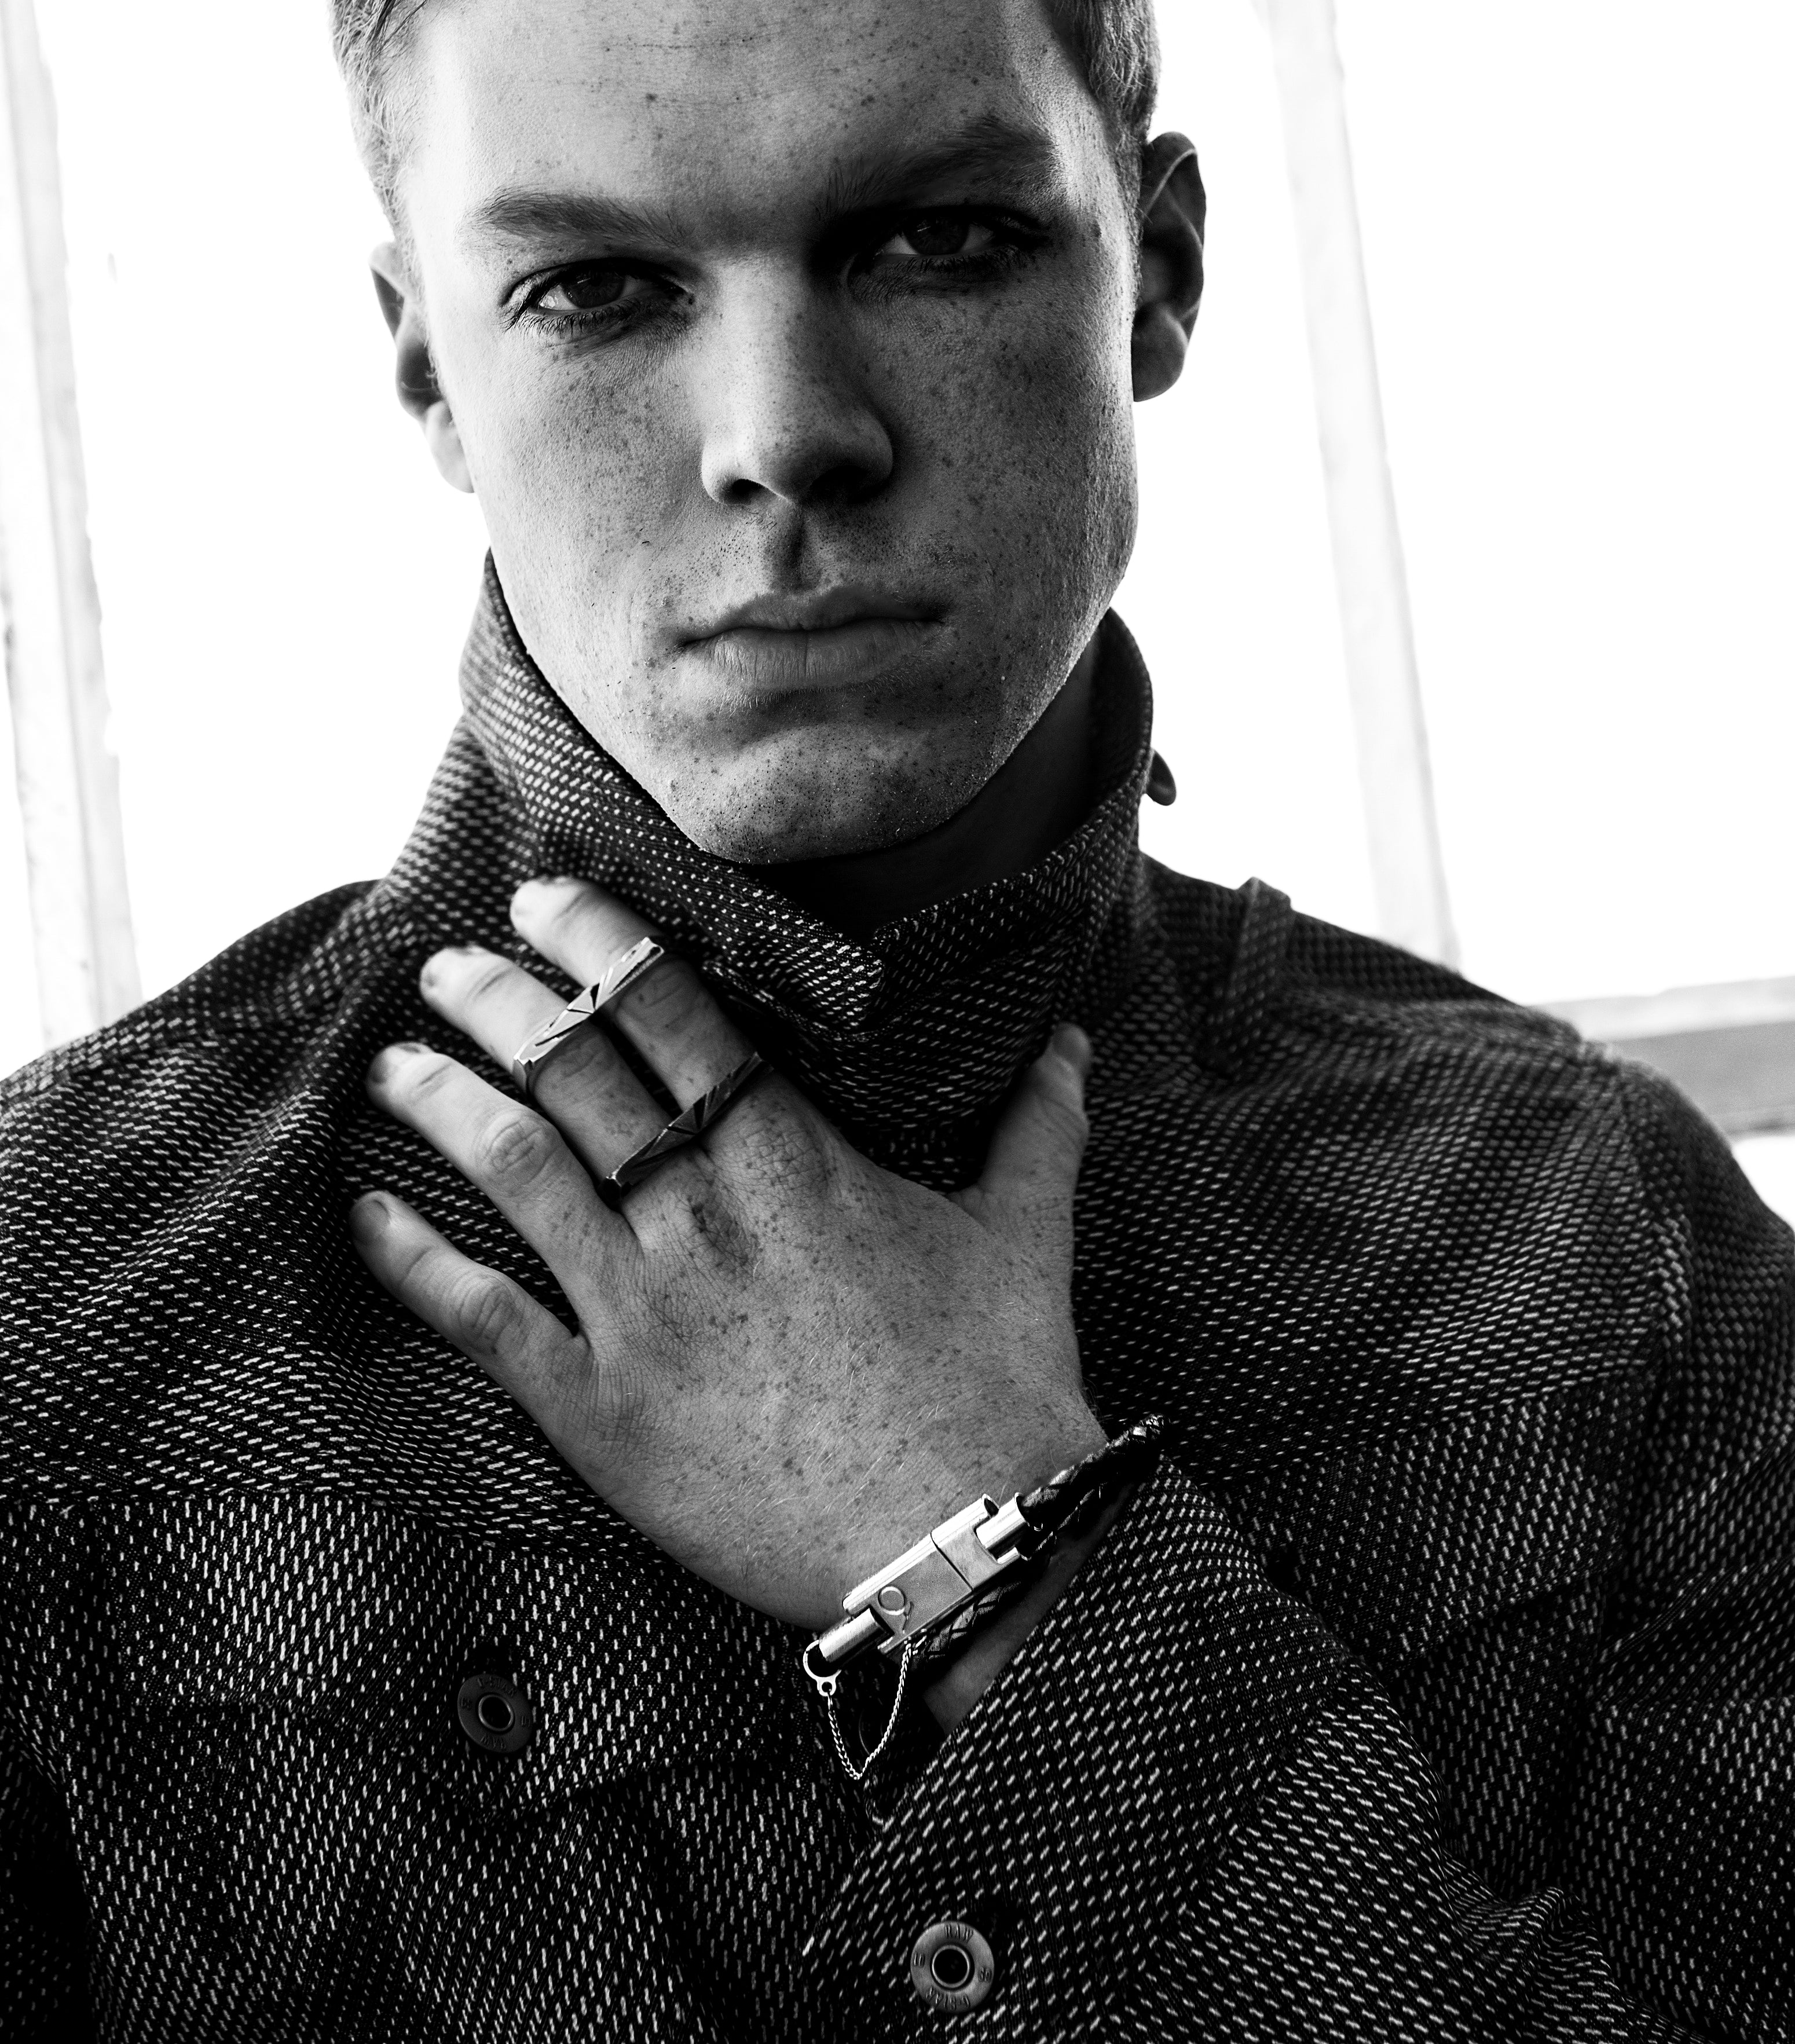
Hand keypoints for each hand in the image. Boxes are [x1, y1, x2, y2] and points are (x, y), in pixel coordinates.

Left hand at [352, 875, 1105, 1630]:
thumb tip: (1074, 1042)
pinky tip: (361, 1218)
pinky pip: (484, 1322)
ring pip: (517, 1169)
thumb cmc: (998, 1384)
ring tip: (394, 1061)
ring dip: (446, 1102)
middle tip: (446, 965)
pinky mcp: (599, 1411)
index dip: (601, 946)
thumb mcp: (1025, 1236)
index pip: (675, 1016)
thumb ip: (1038, 1127)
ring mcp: (642, 1309)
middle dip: (501, 1001)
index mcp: (792, 1159)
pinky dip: (414, 1264)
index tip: (547, 900)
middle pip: (576, 1072)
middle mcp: (702, 1213)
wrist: (963, 1541)